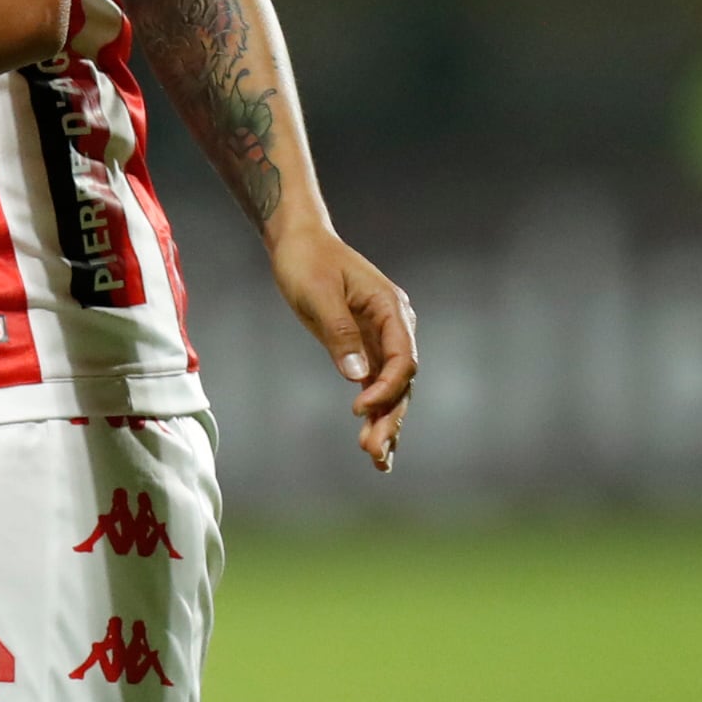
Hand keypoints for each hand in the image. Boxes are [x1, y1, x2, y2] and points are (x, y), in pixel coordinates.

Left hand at [269, 222, 414, 470]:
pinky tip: (372, 441)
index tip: (358, 409)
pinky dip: (374, 412)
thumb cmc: (307, 261)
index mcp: (392, 310)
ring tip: (377, 460)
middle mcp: (395, 327)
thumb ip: (339, 333)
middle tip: (373, 453)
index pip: (402, 359)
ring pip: (391, 389)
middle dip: (390, 417)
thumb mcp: (318, 294)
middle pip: (402, 381)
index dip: (386, 388)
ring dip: (385, 422)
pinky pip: (375, 385)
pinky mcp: (364, 347)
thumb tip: (358, 376)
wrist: (299, 241)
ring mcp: (382, 338)